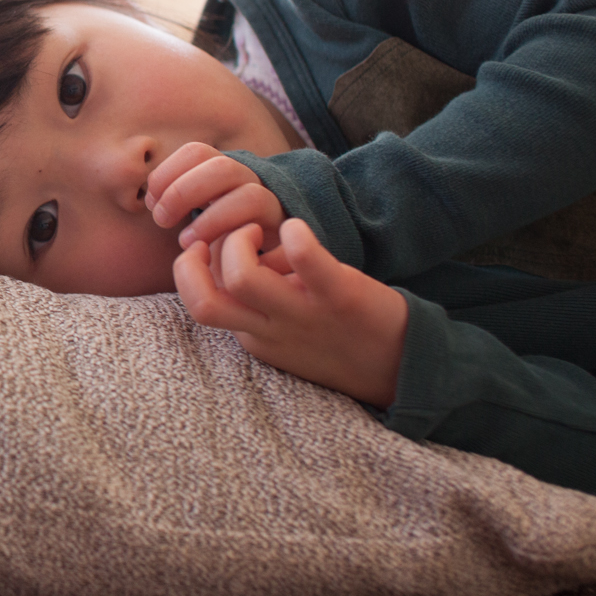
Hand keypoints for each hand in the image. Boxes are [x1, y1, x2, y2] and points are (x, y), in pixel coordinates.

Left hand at [145, 142, 284, 251]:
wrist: (262, 261)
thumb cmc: (218, 237)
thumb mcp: (194, 214)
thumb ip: (176, 201)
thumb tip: (150, 200)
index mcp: (222, 169)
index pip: (195, 152)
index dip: (167, 173)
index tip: (151, 203)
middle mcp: (248, 178)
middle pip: (219, 165)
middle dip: (182, 191)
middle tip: (161, 219)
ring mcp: (269, 199)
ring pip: (248, 192)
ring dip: (209, 216)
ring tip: (184, 241)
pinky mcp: (280, 223)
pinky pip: (262, 219)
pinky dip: (228, 230)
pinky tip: (208, 248)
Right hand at [172, 219, 407, 407]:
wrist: (401, 369)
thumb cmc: (336, 341)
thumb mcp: (282, 334)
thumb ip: (253, 306)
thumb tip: (224, 256)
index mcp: (254, 337)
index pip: (201, 302)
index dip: (194, 268)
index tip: (206, 247)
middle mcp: (271, 329)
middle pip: (204, 302)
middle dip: (195, 261)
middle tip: (220, 238)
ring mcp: (304, 314)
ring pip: (242, 277)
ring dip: (238, 241)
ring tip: (258, 227)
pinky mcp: (340, 296)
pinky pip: (307, 261)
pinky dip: (295, 235)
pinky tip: (296, 227)